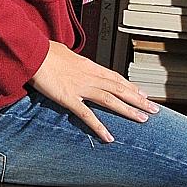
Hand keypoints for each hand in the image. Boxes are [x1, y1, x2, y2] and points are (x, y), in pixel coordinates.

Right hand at [29, 40, 159, 141]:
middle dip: (138, 100)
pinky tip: (109, 137)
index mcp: (88, 65)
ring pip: (110, 100)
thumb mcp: (63, 52)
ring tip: (142, 120)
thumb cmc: (44, 50)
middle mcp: (89, 76)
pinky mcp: (68, 98)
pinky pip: (87, 115)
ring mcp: (80, 88)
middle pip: (119, 89)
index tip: (142, 93)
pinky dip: (99, 127)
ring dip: (128, 110)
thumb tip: (72, 60)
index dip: (130, 86)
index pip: (115, 77)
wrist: (32, 51)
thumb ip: (72, 60)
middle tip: (153, 109)